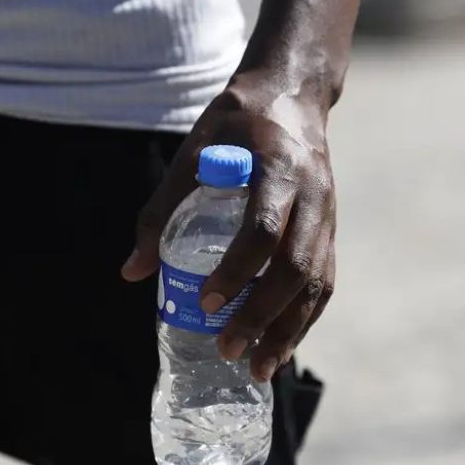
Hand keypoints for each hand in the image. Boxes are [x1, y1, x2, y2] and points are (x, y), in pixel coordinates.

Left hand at [121, 74, 336, 381]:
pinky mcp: (332, 231)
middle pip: (294, 267)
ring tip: (259, 368)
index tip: (206, 301)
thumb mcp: (192, 152)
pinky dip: (305, 319)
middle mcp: (312, 195)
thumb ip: (161, 209)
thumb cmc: (235, 123)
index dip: (236, 270)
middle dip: (263, 315)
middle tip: (227, 349)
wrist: (292, 96)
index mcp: (277, 168)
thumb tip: (133, 272)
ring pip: (316, 282)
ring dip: (290, 330)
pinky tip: (281, 347)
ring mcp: (328, 215)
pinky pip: (323, 282)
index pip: (262, 229)